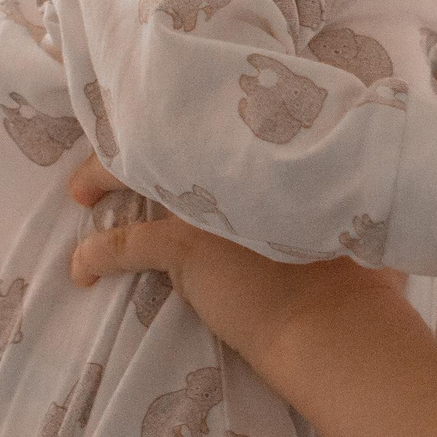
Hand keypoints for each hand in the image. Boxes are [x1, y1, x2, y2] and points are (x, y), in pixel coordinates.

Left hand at [67, 155, 398, 361]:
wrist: (334, 319)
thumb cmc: (357, 274)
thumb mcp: (351, 214)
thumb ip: (332, 192)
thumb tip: (350, 188)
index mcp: (275, 154)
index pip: (217, 125)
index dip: (189, 123)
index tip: (169, 118)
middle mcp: (237, 164)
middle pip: (170, 135)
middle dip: (136, 132)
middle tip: (112, 140)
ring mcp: (209, 200)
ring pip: (137, 176)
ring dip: (102, 179)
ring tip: (81, 190)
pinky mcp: (184, 245)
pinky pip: (125, 244)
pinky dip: (98, 255)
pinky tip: (79, 269)